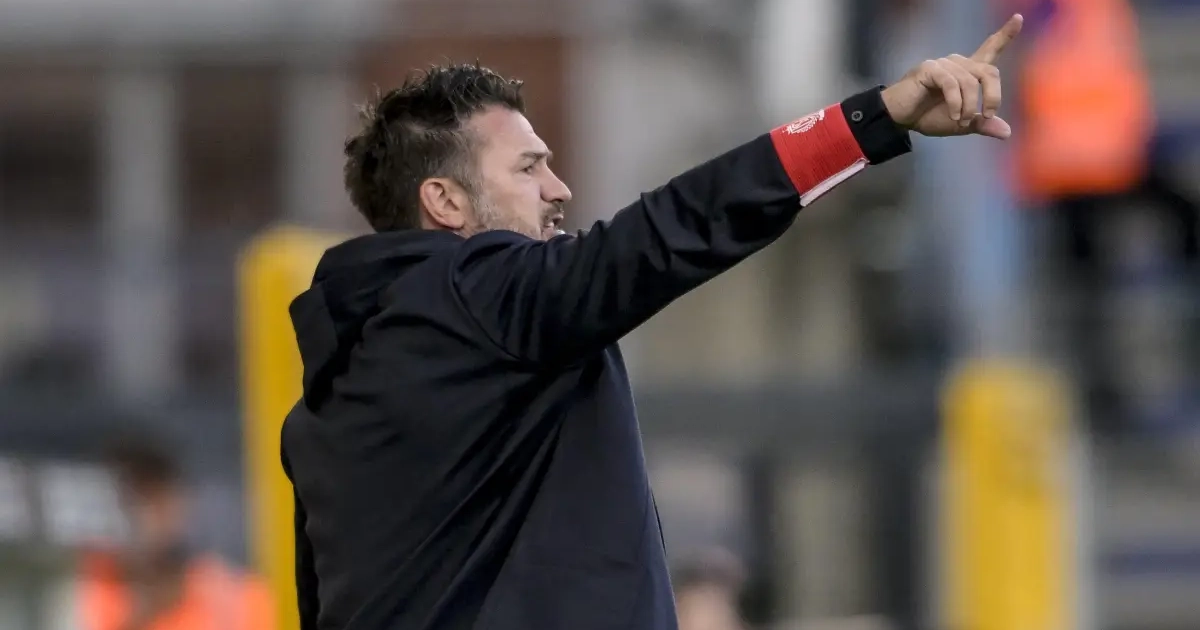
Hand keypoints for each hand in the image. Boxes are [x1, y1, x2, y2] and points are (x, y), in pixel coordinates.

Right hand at [881, 13, 1022, 138]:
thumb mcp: (960, 124)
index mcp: (968, 72)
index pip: (990, 48)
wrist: (900, 119)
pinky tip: (952, 115)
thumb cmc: (927, 117)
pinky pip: (952, 84)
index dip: (1006, 34)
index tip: (1018, 18)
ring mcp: (944, 64)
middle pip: (989, 72)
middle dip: (993, 96)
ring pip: (970, 82)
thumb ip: (981, 125)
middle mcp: (958, 63)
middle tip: (986, 116)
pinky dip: (955, 103)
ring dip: (968, 106)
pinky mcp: (930, 69)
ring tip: (958, 121)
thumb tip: (1006, 132)